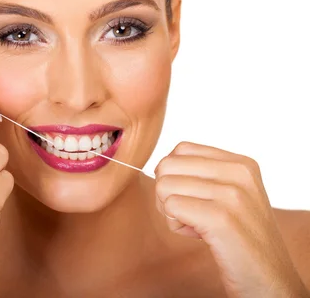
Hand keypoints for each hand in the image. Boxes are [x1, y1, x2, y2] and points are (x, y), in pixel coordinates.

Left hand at [155, 142, 308, 297]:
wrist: (270, 280)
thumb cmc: (240, 239)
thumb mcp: (231, 195)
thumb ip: (203, 174)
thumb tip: (160, 165)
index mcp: (242, 163)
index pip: (181, 149)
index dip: (174, 175)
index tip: (193, 198)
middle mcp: (239, 173)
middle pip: (167, 166)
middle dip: (167, 193)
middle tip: (190, 215)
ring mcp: (232, 195)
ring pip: (164, 186)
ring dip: (171, 212)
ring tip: (198, 226)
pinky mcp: (221, 219)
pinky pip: (171, 208)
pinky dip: (176, 226)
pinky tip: (200, 236)